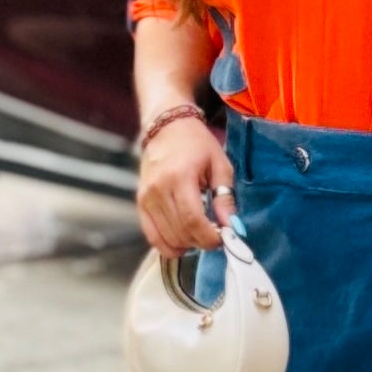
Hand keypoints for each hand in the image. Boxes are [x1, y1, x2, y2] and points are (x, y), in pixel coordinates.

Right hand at [137, 112, 233, 258]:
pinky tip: (183, 240)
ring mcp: (146, 198)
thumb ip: (225, 197)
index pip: (192, 220)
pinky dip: (168, 244)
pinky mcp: (140, 203)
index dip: (209, 237)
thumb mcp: (220, 165)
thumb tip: (231, 227)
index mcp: (180, 177)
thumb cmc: (197, 144)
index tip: (223, 239)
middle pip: (180, 232)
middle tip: (215, 235)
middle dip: (201, 241)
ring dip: (187, 244)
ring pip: (166, 238)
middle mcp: (158, 189)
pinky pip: (152, 236)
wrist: (166, 127)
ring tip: (200, 234)